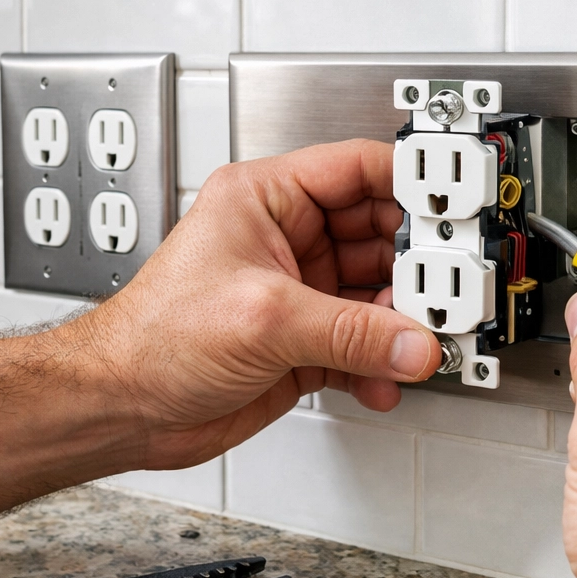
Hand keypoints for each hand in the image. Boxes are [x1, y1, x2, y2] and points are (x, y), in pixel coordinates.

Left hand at [66, 139, 440, 469]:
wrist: (123, 408)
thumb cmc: (152, 339)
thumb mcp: (262, 317)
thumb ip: (349, 332)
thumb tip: (413, 341)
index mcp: (266, 200)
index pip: (355, 169)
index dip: (409, 181)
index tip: (453, 203)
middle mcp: (286, 241)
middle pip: (378, 237)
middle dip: (415, 266)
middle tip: (448, 288)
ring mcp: (298, 294)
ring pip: (376, 297)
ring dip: (401, 324)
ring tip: (422, 341)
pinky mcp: (302, 344)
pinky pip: (362, 346)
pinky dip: (379, 364)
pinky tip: (383, 379)